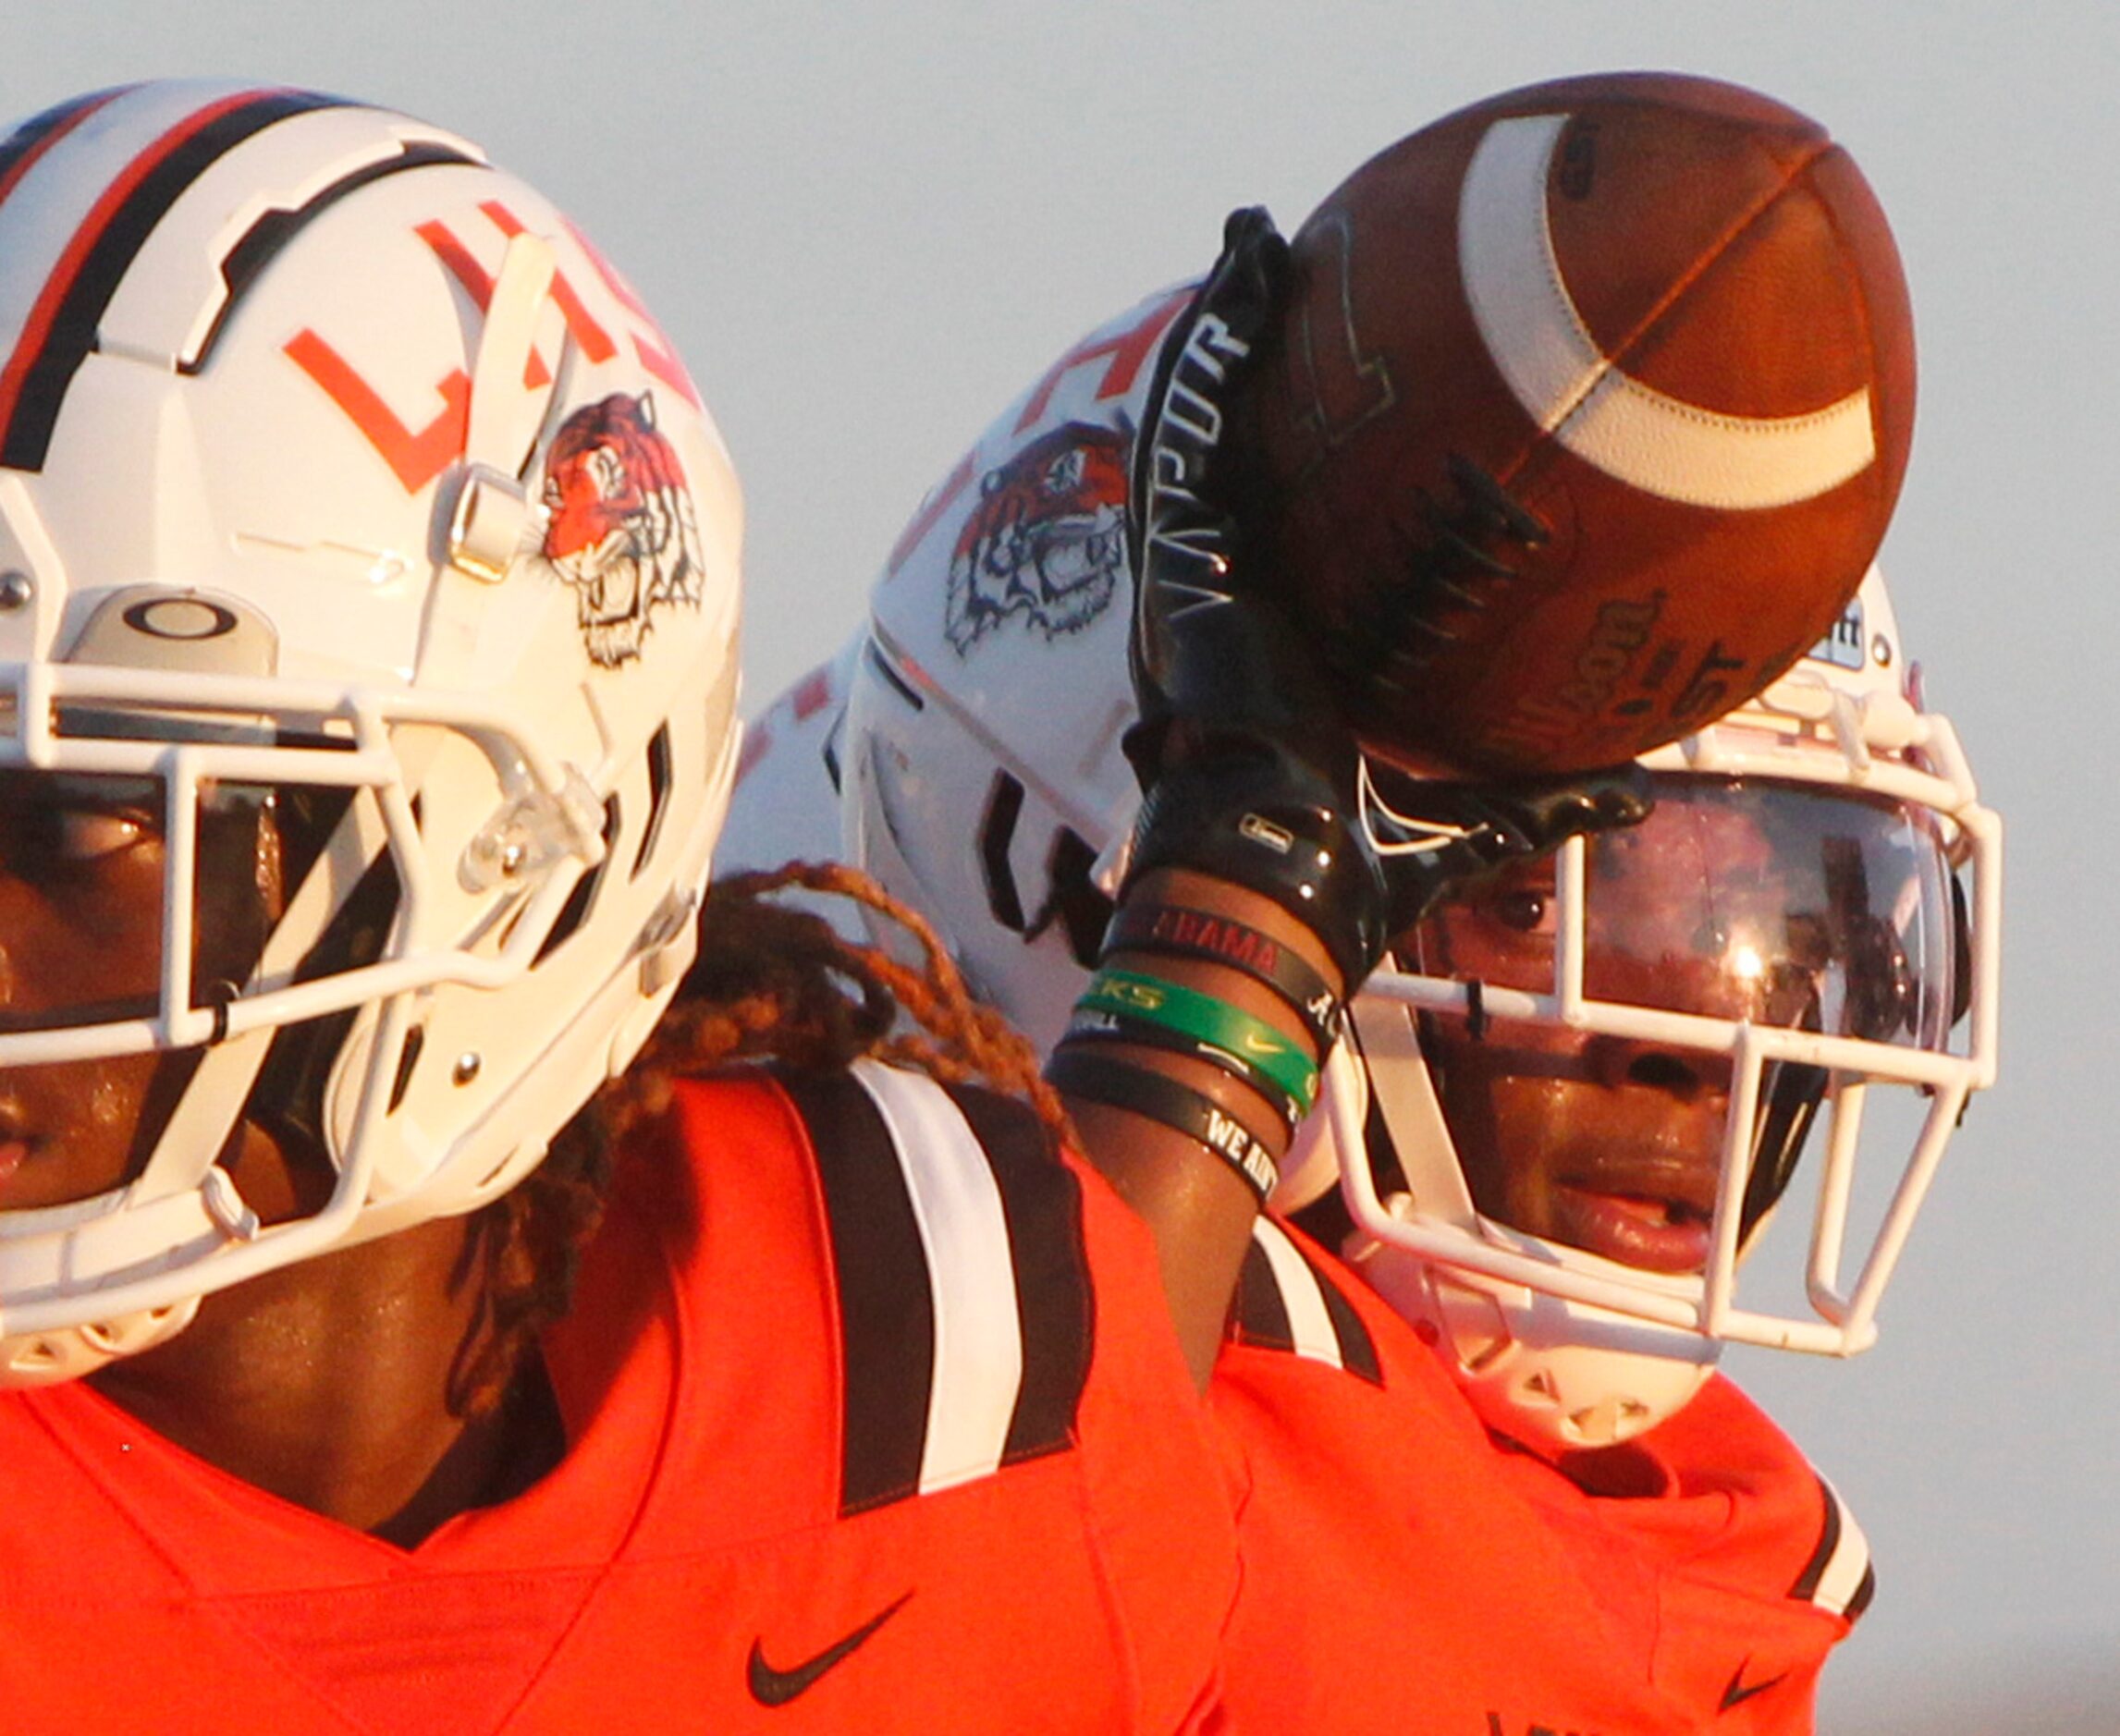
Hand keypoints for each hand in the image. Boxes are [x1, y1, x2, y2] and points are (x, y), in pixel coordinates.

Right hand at [1119, 209, 1650, 995]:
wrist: (1283, 885)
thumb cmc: (1355, 870)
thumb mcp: (1471, 820)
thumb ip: (1543, 799)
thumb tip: (1636, 801)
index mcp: (1282, 649)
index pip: (1290, 533)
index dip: (1307, 465)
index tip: (1352, 405)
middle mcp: (1229, 600)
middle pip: (1238, 456)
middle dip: (1252, 369)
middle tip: (1289, 282)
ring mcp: (1195, 580)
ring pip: (1198, 431)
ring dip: (1223, 336)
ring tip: (1257, 248)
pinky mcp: (1178, 570)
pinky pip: (1184, 442)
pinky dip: (1203, 364)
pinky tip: (1234, 286)